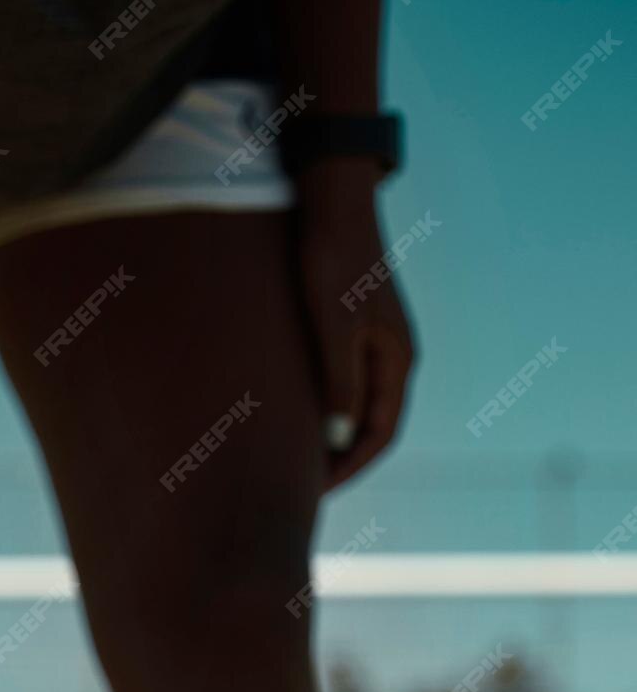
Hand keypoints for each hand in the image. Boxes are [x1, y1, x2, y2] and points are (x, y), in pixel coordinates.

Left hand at [295, 163, 417, 489]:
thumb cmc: (332, 257)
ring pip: (356, 407)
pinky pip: (342, 384)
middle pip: (370, 427)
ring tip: (295, 462)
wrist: (332, 198)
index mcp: (397, 359)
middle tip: (300, 489)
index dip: (351, 468)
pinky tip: (293, 418)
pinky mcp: (352, 329)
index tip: (316, 492)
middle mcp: (392, 356)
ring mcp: (374, 342)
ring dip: (331, 438)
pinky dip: (323, 409)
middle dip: (340, 461)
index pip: (381, 434)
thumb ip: (338, 380)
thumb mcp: (334, 322)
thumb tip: (338, 437)